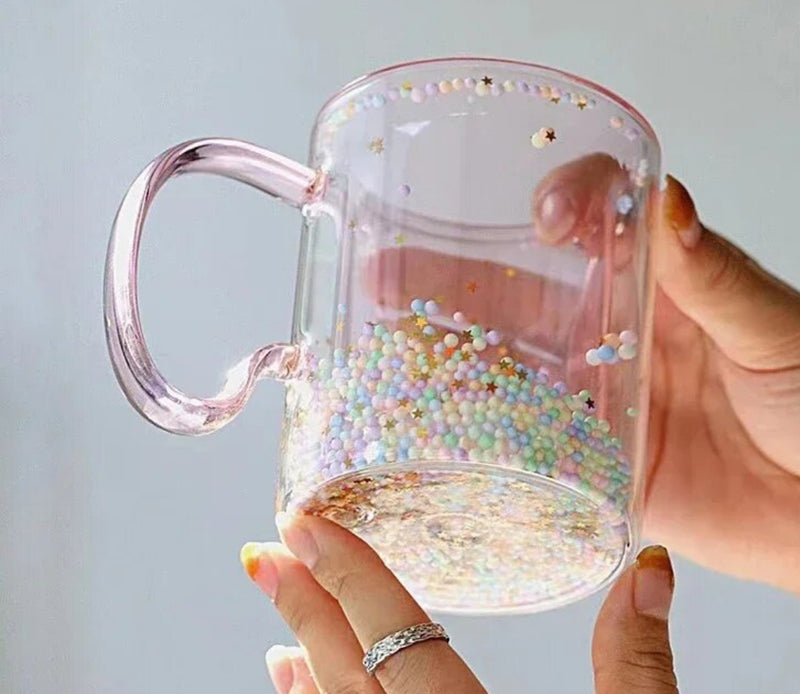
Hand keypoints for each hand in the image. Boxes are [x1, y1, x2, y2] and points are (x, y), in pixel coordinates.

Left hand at [240, 514, 677, 693]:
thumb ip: (636, 665)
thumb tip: (647, 570)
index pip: (399, 637)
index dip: (350, 574)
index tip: (305, 524)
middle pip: (349, 675)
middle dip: (304, 607)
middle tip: (265, 551)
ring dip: (305, 670)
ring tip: (278, 631)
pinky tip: (296, 690)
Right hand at [365, 160, 799, 592]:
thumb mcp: (771, 327)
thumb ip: (715, 275)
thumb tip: (666, 200)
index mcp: (655, 290)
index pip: (590, 228)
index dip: (556, 207)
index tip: (540, 219)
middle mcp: (611, 340)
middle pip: (517, 298)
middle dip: (448, 280)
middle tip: (384, 269)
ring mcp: (593, 404)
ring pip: (505, 371)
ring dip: (444, 355)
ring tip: (383, 344)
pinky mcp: (591, 467)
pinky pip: (523, 450)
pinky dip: (474, 438)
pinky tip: (426, 425)